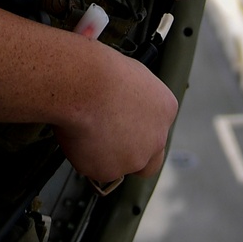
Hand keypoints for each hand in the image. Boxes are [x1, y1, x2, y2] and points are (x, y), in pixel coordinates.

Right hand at [52, 44, 178, 185]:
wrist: (84, 84)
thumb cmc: (101, 71)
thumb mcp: (130, 73)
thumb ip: (135, 97)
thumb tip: (123, 98)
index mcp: (165, 110)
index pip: (158, 129)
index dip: (139, 129)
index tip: (124, 124)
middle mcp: (156, 138)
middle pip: (148, 158)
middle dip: (130, 154)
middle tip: (109, 140)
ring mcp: (134, 158)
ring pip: (119, 165)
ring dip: (105, 155)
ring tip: (85, 131)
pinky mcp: (108, 170)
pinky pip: (94, 168)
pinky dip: (85, 158)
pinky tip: (77, 137)